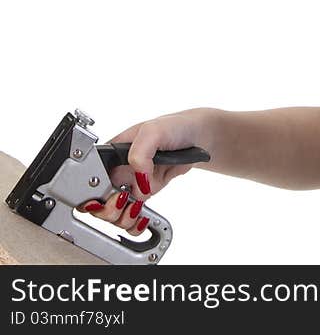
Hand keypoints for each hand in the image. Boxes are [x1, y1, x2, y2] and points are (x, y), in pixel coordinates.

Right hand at [75, 107, 212, 234]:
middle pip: (98, 200)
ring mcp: (132, 182)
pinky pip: (133, 214)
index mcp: (111, 153)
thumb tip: (137, 179)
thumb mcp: (153, 131)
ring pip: (114, 212)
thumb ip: (140, 153)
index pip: (91, 178)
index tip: (112, 196)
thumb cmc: (174, 127)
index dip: (95, 192)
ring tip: (135, 213)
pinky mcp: (146, 191)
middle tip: (123, 204)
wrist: (198, 138)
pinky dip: (135, 223)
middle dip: (108, 210)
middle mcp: (118, 169)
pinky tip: (142, 219)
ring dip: (122, 219)